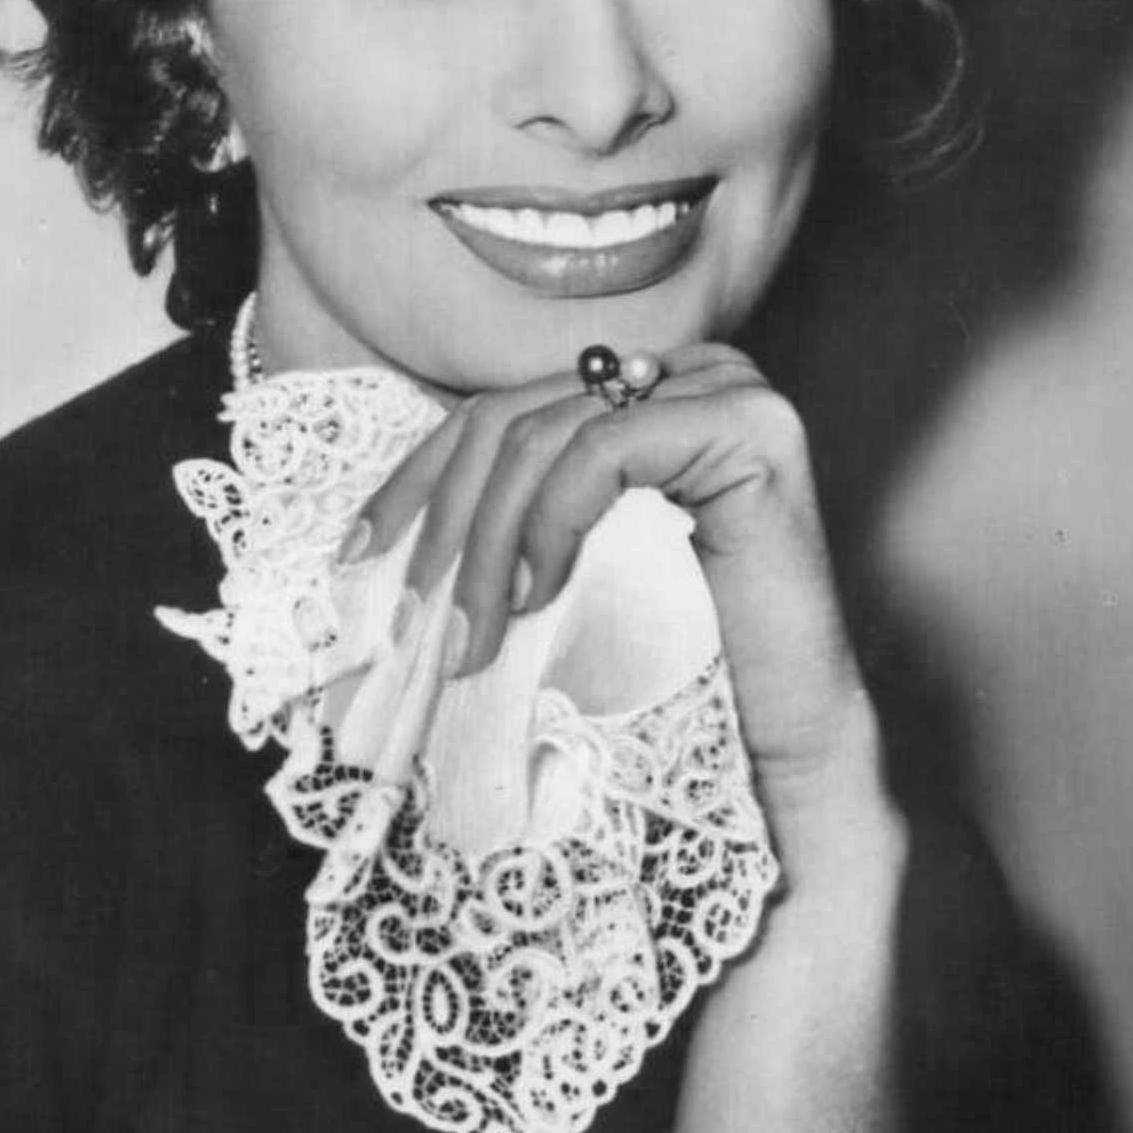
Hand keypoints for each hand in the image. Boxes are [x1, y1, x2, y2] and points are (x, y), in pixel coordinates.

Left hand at [347, 344, 882, 845]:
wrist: (776, 758)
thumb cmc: (659, 677)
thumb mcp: (551, 581)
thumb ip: (494, 529)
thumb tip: (359, 540)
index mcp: (635, 395)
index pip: (494, 414)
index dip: (414, 481)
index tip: (356, 558)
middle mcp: (681, 374)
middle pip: (510, 419)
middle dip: (443, 524)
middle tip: (411, 625)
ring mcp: (724, 389)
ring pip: (543, 435)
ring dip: (485, 543)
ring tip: (469, 637)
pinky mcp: (754, 426)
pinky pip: (606, 448)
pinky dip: (551, 521)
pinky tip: (535, 596)